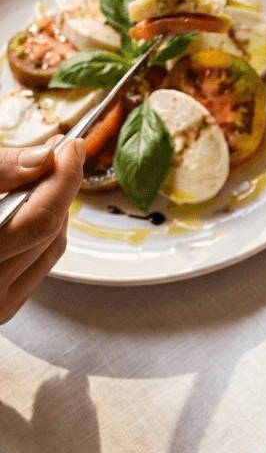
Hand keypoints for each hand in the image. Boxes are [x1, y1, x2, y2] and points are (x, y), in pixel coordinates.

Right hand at [0, 138, 84, 323]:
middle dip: (61, 188)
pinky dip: (43, 232)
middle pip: (50, 232)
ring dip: (55, 209)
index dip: (63, 179)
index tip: (72, 146)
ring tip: (42, 178)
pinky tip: (29, 208)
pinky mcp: (4, 306)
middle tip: (61, 154)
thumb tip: (44, 157)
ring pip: (52, 248)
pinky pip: (41, 263)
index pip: (39, 219)